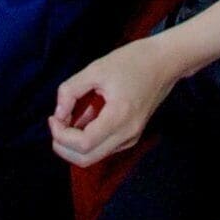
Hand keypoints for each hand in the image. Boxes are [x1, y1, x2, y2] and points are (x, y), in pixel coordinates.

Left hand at [51, 37, 180, 166]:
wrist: (165, 62)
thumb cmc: (132, 61)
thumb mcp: (95, 69)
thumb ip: (71, 91)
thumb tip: (58, 113)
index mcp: (119, 117)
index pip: (83, 144)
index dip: (61, 135)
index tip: (54, 116)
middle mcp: (127, 134)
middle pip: (86, 159)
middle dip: (63, 146)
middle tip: (56, 124)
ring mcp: (131, 137)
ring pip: (94, 156)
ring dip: (74, 144)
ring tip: (70, 118)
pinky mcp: (132, 136)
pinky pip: (104, 148)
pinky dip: (87, 140)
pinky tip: (85, 120)